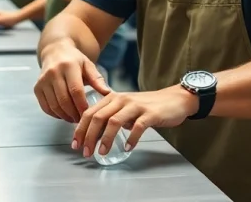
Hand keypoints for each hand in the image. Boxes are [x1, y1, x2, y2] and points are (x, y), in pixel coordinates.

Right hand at [34, 41, 110, 122]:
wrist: (55, 51)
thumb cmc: (74, 60)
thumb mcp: (88, 65)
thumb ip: (97, 79)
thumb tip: (108, 93)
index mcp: (69, 66)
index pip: (75, 90)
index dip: (82, 105)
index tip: (88, 113)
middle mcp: (53, 72)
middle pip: (64, 100)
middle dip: (74, 113)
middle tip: (82, 120)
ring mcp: (43, 80)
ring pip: (54, 105)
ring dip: (65, 116)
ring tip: (74, 118)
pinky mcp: (37, 87)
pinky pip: (45, 107)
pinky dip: (55, 114)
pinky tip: (63, 115)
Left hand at [73, 86, 197, 158]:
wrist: (175, 99)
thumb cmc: (148, 106)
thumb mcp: (126, 109)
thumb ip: (112, 117)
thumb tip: (95, 134)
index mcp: (112, 98)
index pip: (90, 112)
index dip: (80, 129)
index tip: (76, 144)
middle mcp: (121, 99)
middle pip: (98, 117)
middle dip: (89, 136)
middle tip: (86, 152)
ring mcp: (135, 105)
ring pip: (114, 121)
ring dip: (106, 139)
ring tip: (102, 152)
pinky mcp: (150, 113)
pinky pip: (137, 127)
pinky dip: (131, 139)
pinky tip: (128, 148)